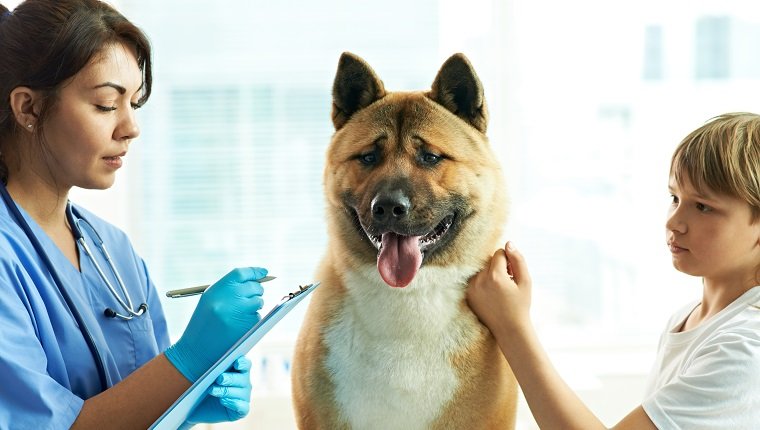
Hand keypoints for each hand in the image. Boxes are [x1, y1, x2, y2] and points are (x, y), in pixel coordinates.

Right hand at [165, 267, 266, 381]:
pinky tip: (238, 326)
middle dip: (256, 290)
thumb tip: (256, 278)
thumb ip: (230, 288)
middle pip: (254, 286)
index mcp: (217, 289)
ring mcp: (239, 313)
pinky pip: (257, 316)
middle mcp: (229, 299)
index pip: (242, 273)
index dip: (255, 271)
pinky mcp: (247, 326)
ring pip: (258, 302)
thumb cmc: (204, 322)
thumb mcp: (211, 299)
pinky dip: (252, 319)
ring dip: (254, 305)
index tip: (264, 272)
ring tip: (238, 314)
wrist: (196, 350)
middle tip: (251, 295)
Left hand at [181, 356, 252, 427]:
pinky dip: (233, 403)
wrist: (196, 408)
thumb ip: (210, 369)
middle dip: (231, 378)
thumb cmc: (201, 388)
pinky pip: (242, 407)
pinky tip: (222, 401)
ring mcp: (244, 397)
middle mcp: (244, 382)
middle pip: (243, 378)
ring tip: (213, 390)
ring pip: (241, 392)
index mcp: (238, 370)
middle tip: (219, 379)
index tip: (236, 364)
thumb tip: (208, 360)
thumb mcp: (203, 376)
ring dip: (227, 391)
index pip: (246, 364)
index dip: (243, 363)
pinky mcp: (242, 410)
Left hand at [467, 242, 531, 338]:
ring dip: (490, 275)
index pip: (499, 253)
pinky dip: (483, 283)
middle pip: (489, 262)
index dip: (508, 261)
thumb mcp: (525, 281)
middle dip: (499, 267)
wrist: (509, 329)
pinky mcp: (468, 295)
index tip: (512, 274)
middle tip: (508, 283)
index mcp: (495, 276)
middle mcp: (479, 280)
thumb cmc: (520, 305)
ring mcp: (471, 288)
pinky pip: (475, 280)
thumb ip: (518, 260)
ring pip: (481, 270)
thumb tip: (509, 243)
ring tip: (500, 290)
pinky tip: (492, 296)